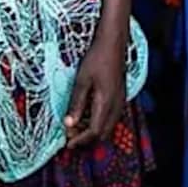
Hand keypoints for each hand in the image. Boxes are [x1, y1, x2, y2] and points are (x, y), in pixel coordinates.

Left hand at [65, 30, 125, 148]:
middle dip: (87, 140)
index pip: (94, 131)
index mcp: (106, 103)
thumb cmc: (96, 58)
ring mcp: (120, 101)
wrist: (113, 42)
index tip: (67, 144)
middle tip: (70, 137)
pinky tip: (87, 116)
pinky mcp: (121, 97)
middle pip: (103, 134)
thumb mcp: (82, 80)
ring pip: (108, 127)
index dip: (80, 141)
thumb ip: (76, 104)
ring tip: (76, 128)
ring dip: (93, 132)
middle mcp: (116, 105)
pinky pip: (111, 118)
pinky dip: (99, 123)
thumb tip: (69, 125)